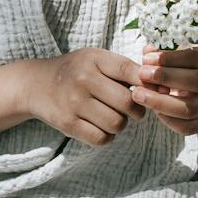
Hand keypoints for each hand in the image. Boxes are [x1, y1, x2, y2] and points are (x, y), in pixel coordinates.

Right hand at [29, 47, 144, 145]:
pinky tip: (102, 127)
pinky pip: (101, 138)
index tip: (154, 91)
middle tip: (132, 109)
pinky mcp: (67, 124)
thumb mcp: (96, 59)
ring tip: (114, 116)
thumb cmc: (76, 71)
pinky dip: (107, 136)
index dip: (147, 84)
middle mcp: (84, 79)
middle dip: (137, 110)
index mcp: (94, 59)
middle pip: (127, 102)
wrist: (36, 84)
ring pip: (116, 123)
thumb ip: (124, 68)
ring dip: (121, 124)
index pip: (129, 70)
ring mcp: (74, 102)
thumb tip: (160, 85)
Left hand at [130, 45, 197, 135]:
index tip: (147, 58)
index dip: (170, 58)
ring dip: (160, 102)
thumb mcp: (181, 54)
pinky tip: (153, 110)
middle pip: (195, 82)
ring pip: (188, 108)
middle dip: (165, 78)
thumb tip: (147, 52)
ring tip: (138, 94)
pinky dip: (168, 120)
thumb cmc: (188, 67)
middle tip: (142, 74)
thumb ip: (164, 52)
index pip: (194, 57)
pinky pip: (186, 127)